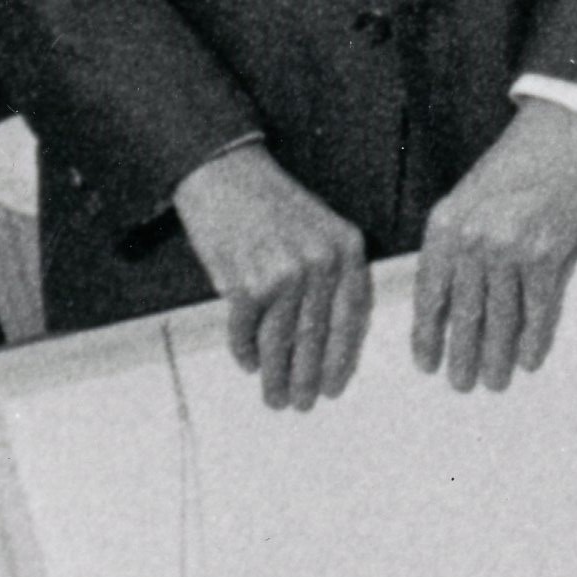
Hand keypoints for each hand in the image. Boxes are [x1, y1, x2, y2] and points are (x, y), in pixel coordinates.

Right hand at [172, 144, 373, 410]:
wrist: (225, 171)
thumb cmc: (272, 204)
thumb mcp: (319, 229)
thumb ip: (329, 275)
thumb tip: (324, 341)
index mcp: (347, 248)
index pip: (351, 317)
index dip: (341, 358)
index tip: (334, 387)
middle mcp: (320, 262)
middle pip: (316, 336)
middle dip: (307, 377)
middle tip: (301, 404)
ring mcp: (283, 273)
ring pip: (281, 341)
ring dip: (276, 375)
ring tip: (274, 398)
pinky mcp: (245, 282)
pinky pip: (246, 330)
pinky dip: (244, 351)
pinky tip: (248, 364)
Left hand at [412, 99, 576, 392]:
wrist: (558, 135)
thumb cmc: (508, 168)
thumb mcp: (464, 199)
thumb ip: (453, 244)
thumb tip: (444, 303)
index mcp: (445, 227)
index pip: (430, 294)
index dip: (428, 335)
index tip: (426, 364)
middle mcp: (475, 242)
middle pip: (465, 314)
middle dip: (462, 356)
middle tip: (460, 385)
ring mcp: (513, 250)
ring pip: (502, 318)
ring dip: (497, 356)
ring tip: (494, 382)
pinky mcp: (549, 255)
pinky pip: (538, 309)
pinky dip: (534, 338)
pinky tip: (528, 359)